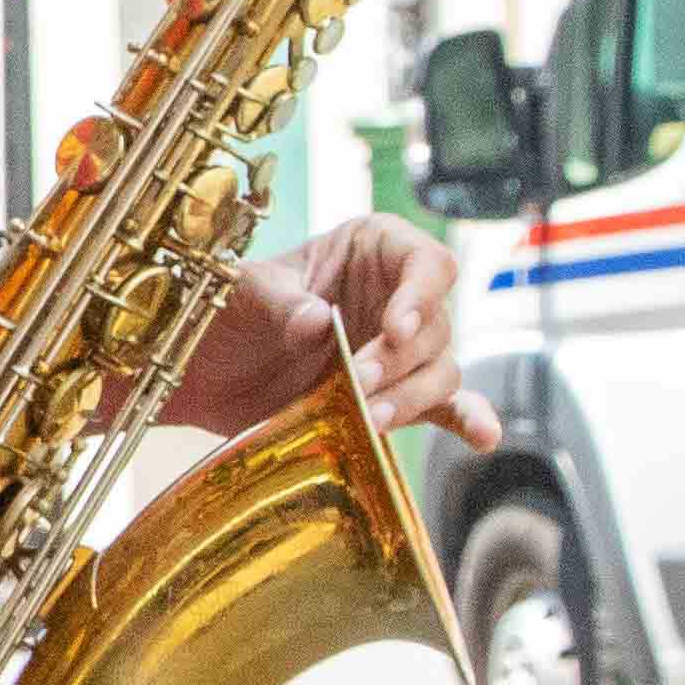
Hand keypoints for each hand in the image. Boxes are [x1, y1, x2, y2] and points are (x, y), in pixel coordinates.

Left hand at [174, 213, 497, 447]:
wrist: (199, 373)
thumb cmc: (225, 312)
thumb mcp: (240, 293)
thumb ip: (280, 303)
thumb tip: (317, 322)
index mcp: (371, 249)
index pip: (425, 261)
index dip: (420, 296)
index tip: (396, 329)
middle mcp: (396, 297)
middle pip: (436, 327)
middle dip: (400, 359)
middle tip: (360, 382)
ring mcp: (398, 351)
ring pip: (439, 372)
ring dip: (412, 397)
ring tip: (373, 416)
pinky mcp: (393, 396)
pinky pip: (442, 408)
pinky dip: (466, 420)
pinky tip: (484, 435)